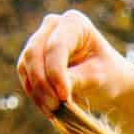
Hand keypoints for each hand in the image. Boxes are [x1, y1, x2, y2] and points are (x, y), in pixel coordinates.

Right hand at [16, 8, 133, 113]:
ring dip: (36, 92)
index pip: (56, 47)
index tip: (64, 97)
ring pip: (26, 66)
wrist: (108, 80)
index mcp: (74, 22)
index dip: (56, 73)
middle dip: (42, 83)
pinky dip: (34, 94)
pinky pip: (25, 77)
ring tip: (53, 111)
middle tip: (55, 106)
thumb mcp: (98, 77)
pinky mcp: (32, 59)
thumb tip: (53, 90)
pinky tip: (48, 109)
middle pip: (34, 54)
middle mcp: (53, 25)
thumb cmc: (108, 74)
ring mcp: (39, 40)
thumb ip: (76, 79)